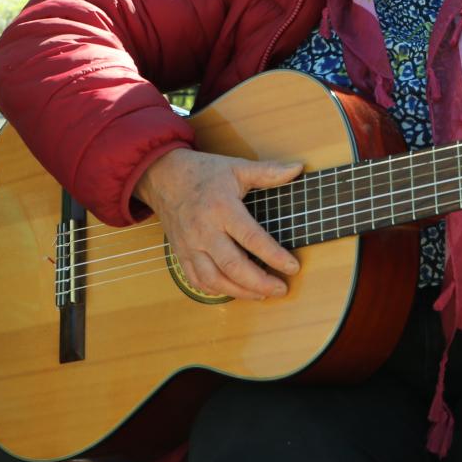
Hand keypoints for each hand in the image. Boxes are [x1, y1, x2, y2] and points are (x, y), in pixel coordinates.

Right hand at [134, 147, 303, 300]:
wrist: (163, 176)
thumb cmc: (203, 173)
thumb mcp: (237, 167)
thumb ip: (268, 172)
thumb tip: (297, 168)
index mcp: (222, 208)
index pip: (251, 238)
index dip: (274, 255)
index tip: (293, 267)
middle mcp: (204, 231)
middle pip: (232, 266)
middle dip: (259, 282)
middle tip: (281, 289)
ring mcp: (190, 245)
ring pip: (214, 279)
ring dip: (240, 292)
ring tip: (262, 294)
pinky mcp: (181, 254)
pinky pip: (197, 281)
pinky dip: (217, 291)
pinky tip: (235, 291)